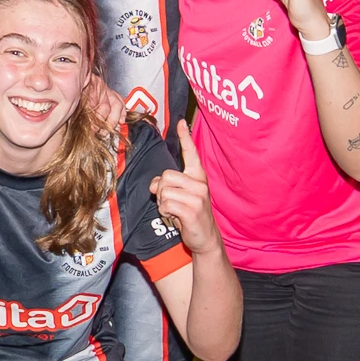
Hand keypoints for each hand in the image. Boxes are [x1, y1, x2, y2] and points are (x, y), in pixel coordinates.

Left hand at [150, 137, 220, 257]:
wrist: (205, 238)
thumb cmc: (191, 215)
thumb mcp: (180, 196)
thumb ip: (167, 185)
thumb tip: (154, 185)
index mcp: (198, 176)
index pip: (191, 153)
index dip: (185, 137)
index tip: (181, 122)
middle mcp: (199, 183)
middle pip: (166, 176)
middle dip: (161, 191)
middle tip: (172, 202)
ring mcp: (198, 196)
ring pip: (164, 191)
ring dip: (164, 204)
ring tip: (176, 211)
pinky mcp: (192, 209)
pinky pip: (166, 204)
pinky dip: (166, 213)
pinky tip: (176, 217)